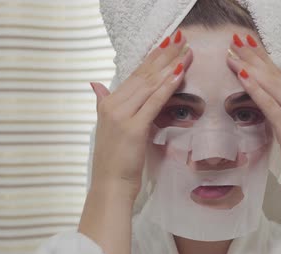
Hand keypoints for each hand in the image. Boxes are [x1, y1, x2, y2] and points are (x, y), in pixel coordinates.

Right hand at [89, 30, 192, 197]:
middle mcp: (113, 104)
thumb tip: (96, 85)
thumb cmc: (114, 160)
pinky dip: (167, 86)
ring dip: (170, 66)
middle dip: (164, 56)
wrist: (110, 185)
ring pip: (150, 84)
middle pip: (143, 75)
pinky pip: (154, 102)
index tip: (168, 45)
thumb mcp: (107, 127)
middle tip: (182, 40)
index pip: (134, 75)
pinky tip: (178, 73)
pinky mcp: (133, 127)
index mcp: (108, 103)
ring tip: (185, 51)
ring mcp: (122, 115)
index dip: (153, 59)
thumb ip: (103, 103)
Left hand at [226, 33, 280, 199]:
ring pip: (271, 84)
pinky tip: (242, 76)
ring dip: (249, 66)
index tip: (247, 45)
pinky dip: (254, 89)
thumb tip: (267, 101)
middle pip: (275, 74)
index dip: (263, 59)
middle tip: (234, 40)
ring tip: (232, 52)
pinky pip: (269, 104)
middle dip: (253, 56)